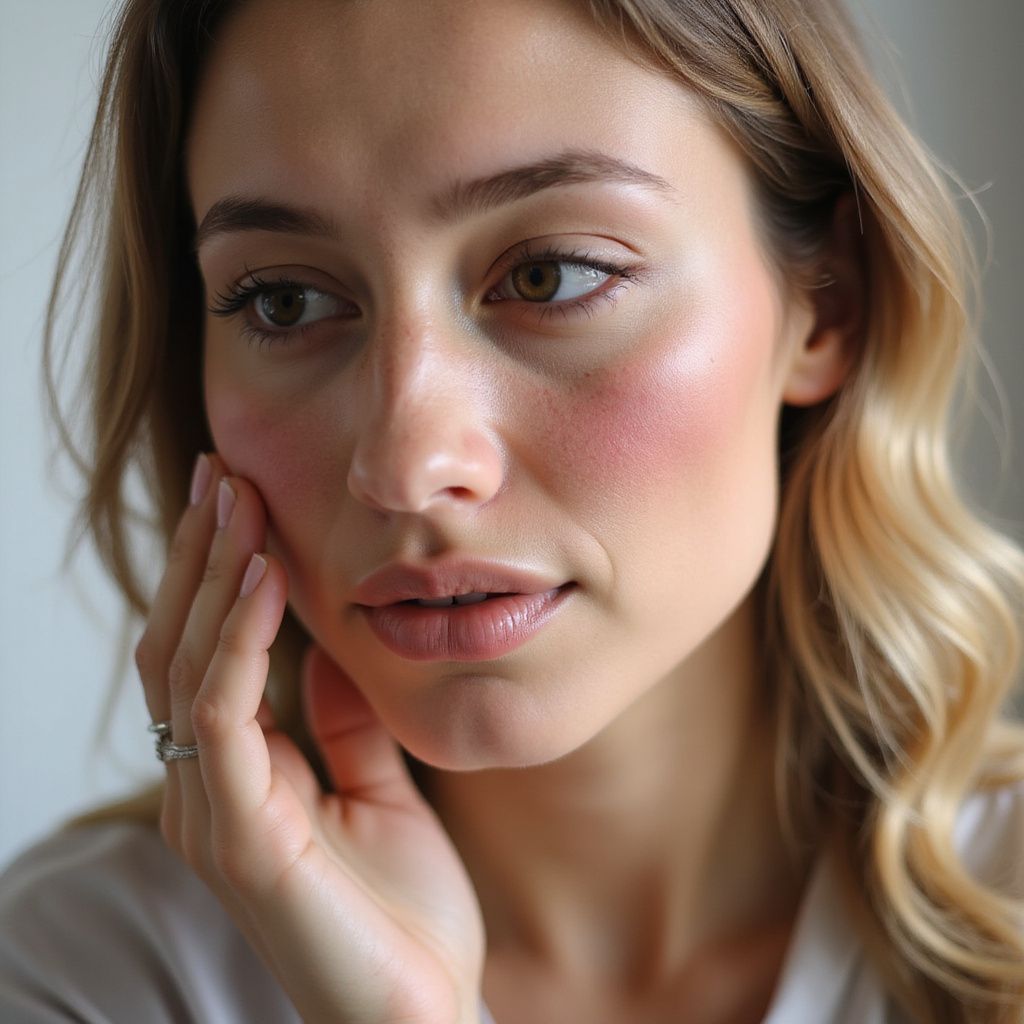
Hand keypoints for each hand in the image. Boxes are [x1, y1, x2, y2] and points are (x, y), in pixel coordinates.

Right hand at [135, 454, 485, 1023]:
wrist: (424, 1015)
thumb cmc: (403, 911)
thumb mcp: (379, 791)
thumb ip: (343, 726)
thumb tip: (327, 651)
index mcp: (238, 778)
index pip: (206, 655)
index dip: (217, 576)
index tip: (240, 499)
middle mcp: (208, 790)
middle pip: (181, 647)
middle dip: (202, 556)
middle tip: (222, 474)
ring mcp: (214, 815)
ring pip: (190, 669)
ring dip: (215, 578)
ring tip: (238, 502)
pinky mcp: (243, 837)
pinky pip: (225, 717)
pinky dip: (241, 640)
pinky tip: (268, 579)